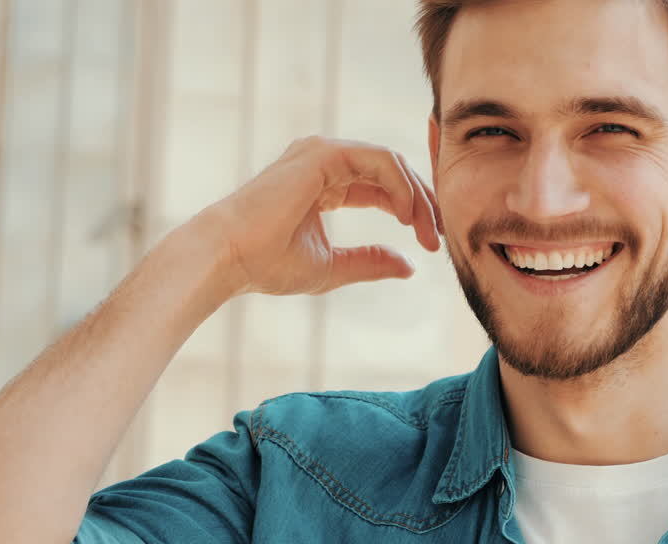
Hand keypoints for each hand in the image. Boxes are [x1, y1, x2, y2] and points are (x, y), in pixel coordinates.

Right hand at [188, 135, 442, 297]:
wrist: (228, 259)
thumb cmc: (267, 264)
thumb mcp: (332, 267)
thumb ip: (370, 261)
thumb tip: (410, 267)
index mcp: (324, 183)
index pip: (383, 186)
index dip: (413, 210)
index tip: (431, 242)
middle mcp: (324, 161)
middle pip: (392, 171)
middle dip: (423, 203)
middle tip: (439, 237)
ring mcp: (322, 152)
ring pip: (390, 163)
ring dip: (417, 197)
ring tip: (428, 232)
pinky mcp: (322, 154)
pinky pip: (379, 161)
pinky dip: (401, 187)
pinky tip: (408, 217)